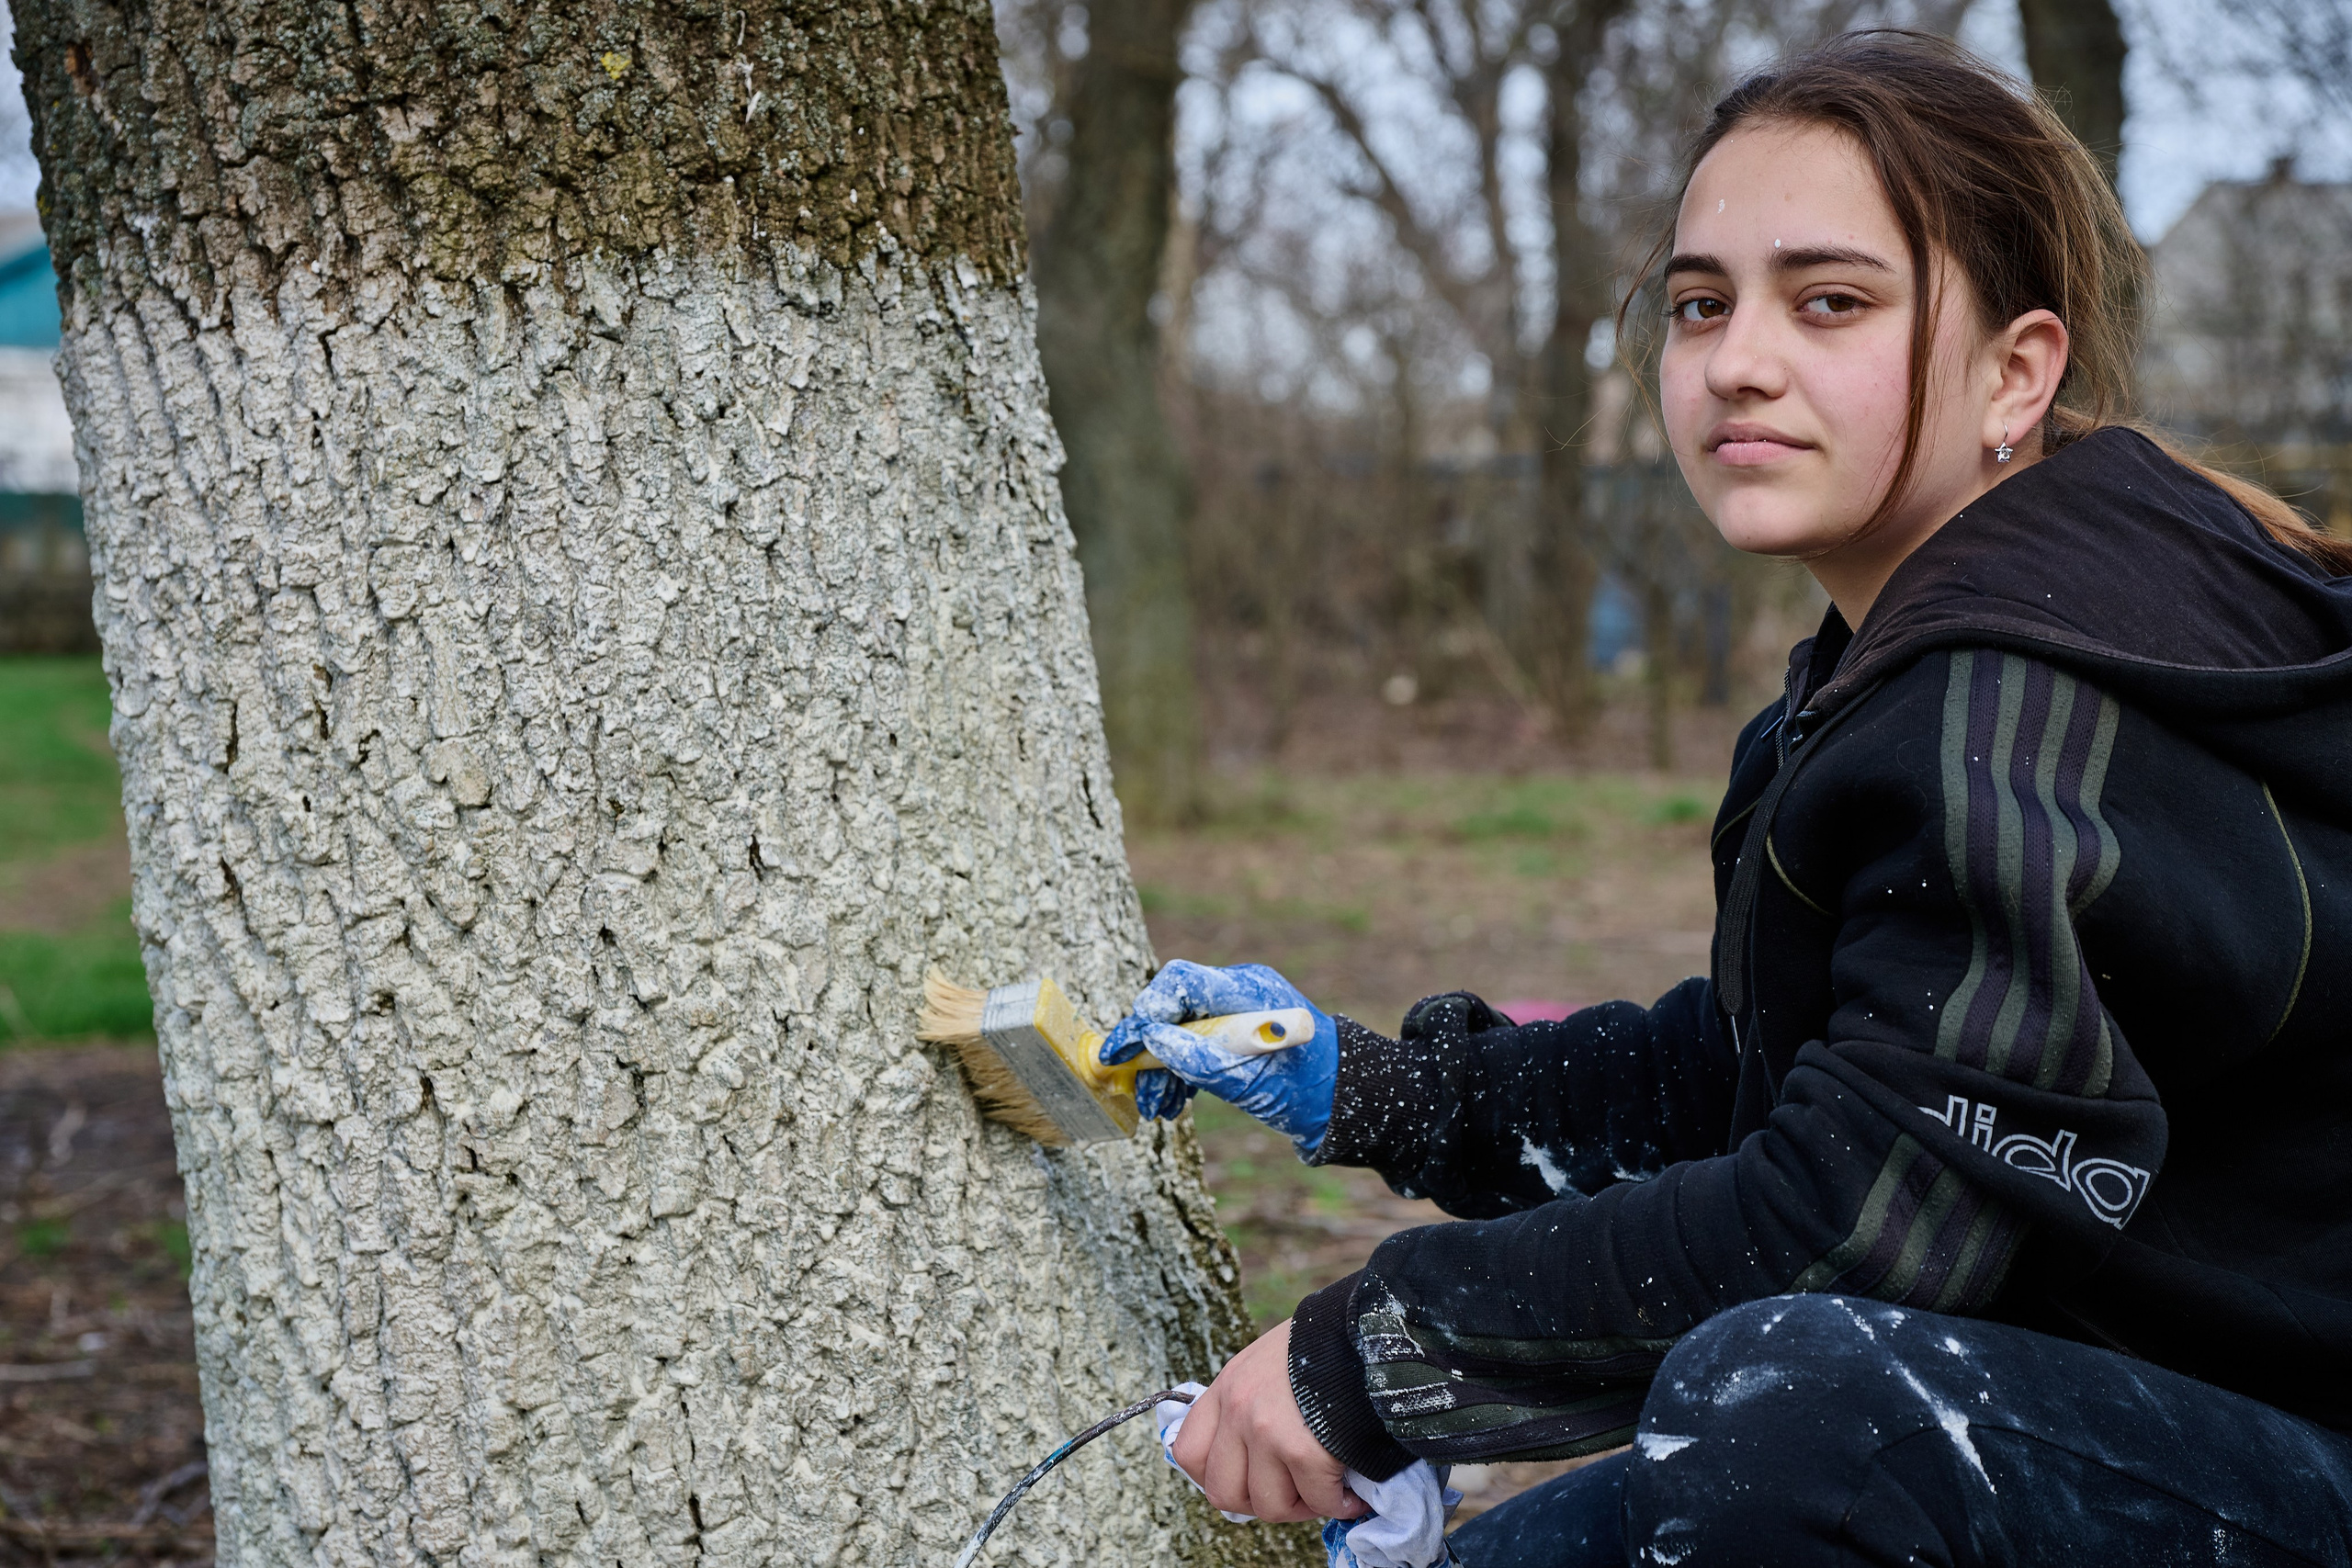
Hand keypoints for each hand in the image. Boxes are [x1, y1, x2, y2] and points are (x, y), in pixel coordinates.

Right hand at [1100, 960, 1338, 1155]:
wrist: (1342, 1100)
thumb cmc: (1306, 1088)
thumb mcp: (1249, 1081)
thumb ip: (1200, 1060)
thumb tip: (1152, 1041)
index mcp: (1248, 991)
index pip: (1182, 981)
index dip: (1148, 1011)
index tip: (1127, 1049)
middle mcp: (1237, 994)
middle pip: (1173, 1007)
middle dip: (1149, 1049)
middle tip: (1133, 1085)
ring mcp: (1234, 1013)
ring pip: (1178, 1030)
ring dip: (1161, 1068)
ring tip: (1158, 1109)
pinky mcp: (1232, 1034)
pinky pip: (1193, 1044)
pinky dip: (1178, 1072)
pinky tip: (1172, 1104)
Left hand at [1171, 1320, 1367, 1523]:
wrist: (1372, 1328)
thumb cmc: (1328, 1347)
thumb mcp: (1271, 1363)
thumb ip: (1254, 1403)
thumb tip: (1258, 1463)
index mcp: (1228, 1386)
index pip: (1189, 1453)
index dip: (1217, 1478)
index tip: (1250, 1480)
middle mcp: (1238, 1408)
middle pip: (1223, 1492)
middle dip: (1262, 1502)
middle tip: (1295, 1492)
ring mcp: (1266, 1430)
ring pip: (1270, 1505)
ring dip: (1303, 1506)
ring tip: (1327, 1490)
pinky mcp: (1302, 1450)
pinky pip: (1317, 1501)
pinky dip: (1337, 1505)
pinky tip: (1351, 1494)